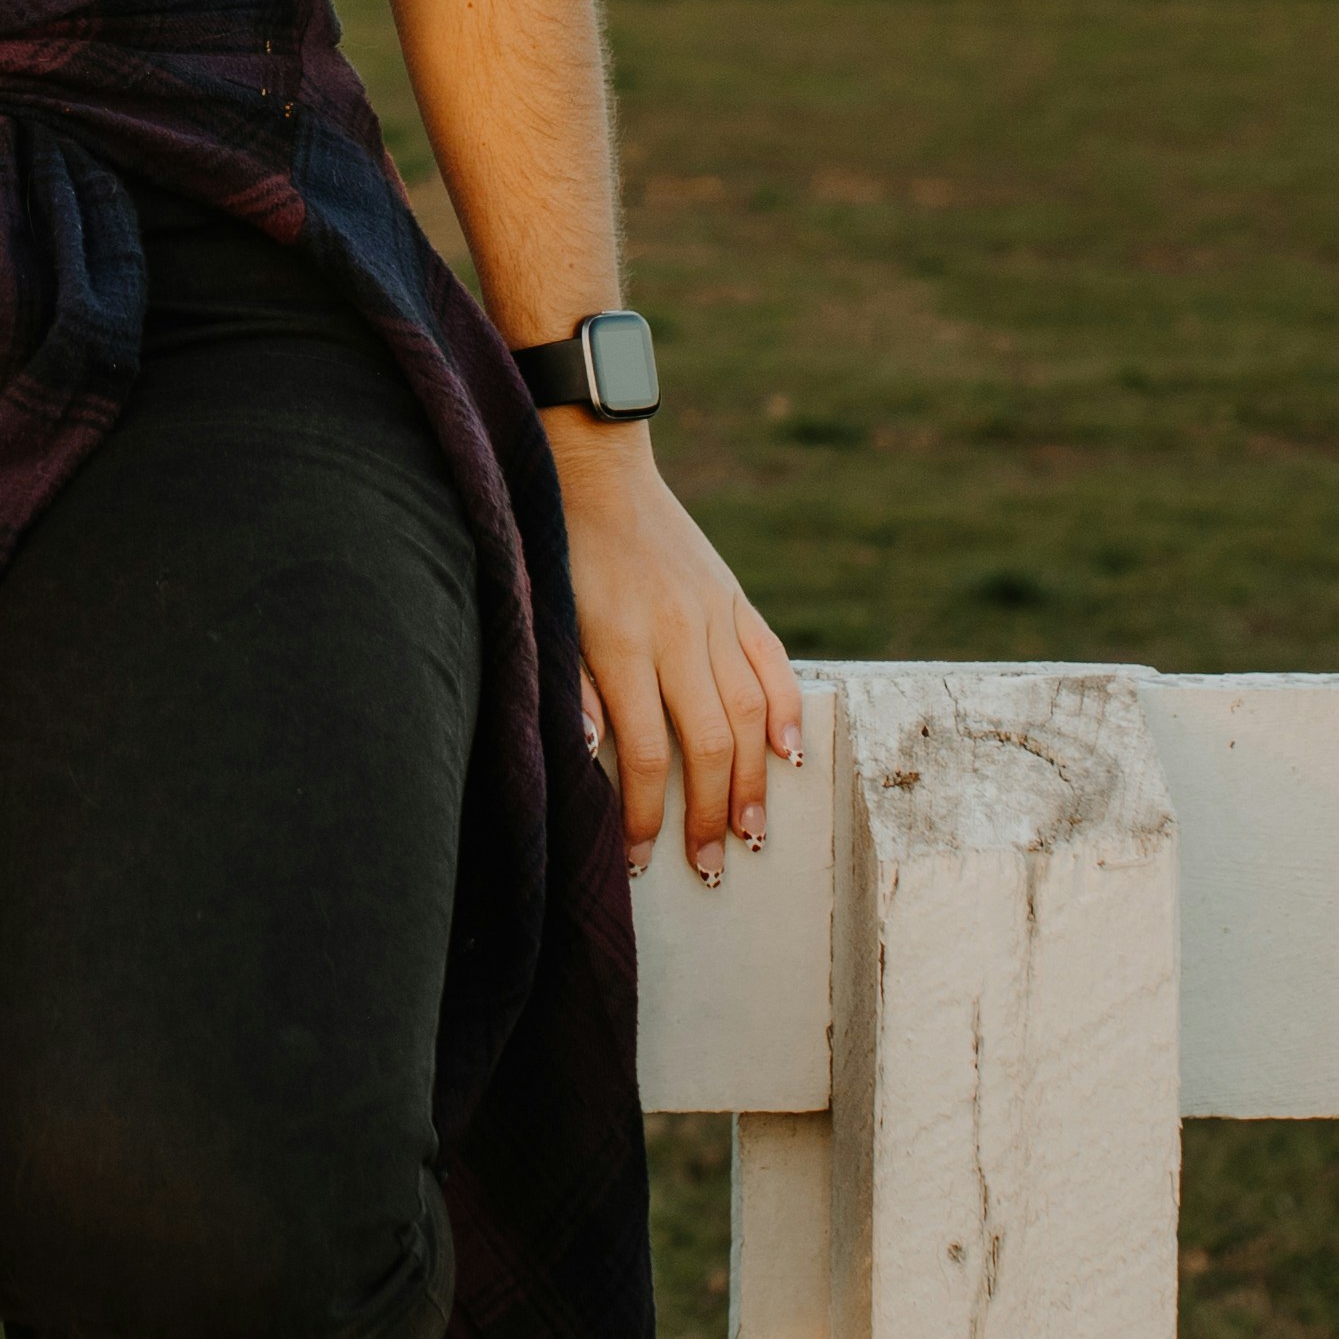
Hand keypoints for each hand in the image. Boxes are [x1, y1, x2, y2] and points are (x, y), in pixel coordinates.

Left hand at [553, 427, 800, 879]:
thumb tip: (588, 754)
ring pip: (751, 712)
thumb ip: (568, 687)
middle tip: (714, 868)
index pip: (648, 753)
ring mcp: (713, 614)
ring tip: (755, 830)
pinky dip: (789, 708)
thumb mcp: (544, 618)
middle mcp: (677, 633)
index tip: (642, 858)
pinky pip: (772, 660)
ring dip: (757, 779)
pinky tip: (794, 752)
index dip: (649, 814)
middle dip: (710, 815)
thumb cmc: (555, 550)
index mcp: (621, 644)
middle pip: (710, 744)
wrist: (592, 469)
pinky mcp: (734, 596)